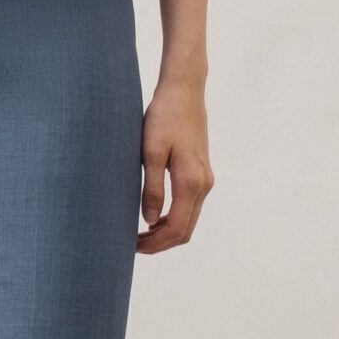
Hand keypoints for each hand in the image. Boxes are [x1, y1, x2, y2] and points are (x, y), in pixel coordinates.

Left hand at [137, 73, 212, 251]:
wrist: (184, 92)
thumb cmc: (164, 117)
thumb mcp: (151, 151)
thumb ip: (152, 187)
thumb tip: (149, 220)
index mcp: (191, 181)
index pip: (176, 228)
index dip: (155, 243)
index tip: (133, 246)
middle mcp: (203, 185)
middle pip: (185, 230)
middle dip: (160, 243)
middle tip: (132, 245)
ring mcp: (205, 180)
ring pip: (188, 220)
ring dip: (166, 232)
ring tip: (138, 233)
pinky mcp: (201, 173)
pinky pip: (189, 207)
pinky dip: (172, 219)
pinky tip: (152, 216)